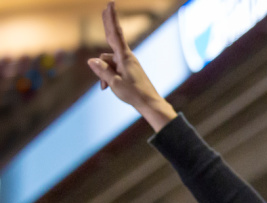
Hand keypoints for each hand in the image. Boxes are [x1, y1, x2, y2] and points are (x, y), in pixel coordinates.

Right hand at [87, 2, 175, 131]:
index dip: (111, 19)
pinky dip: (107, 76)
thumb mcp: (114, 83)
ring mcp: (127, 63)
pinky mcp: (127, 70)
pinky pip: (111, 68)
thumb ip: (102, 71)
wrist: (149, 103)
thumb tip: (92, 60)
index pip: (115, 34)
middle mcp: (126, 57)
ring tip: (106, 87)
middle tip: (108, 5)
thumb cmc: (134, 94)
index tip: (110, 5)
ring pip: (107, 61)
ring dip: (103, 72)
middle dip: (107, 23)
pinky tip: (106, 88)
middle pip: (111, 40)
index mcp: (125, 57)